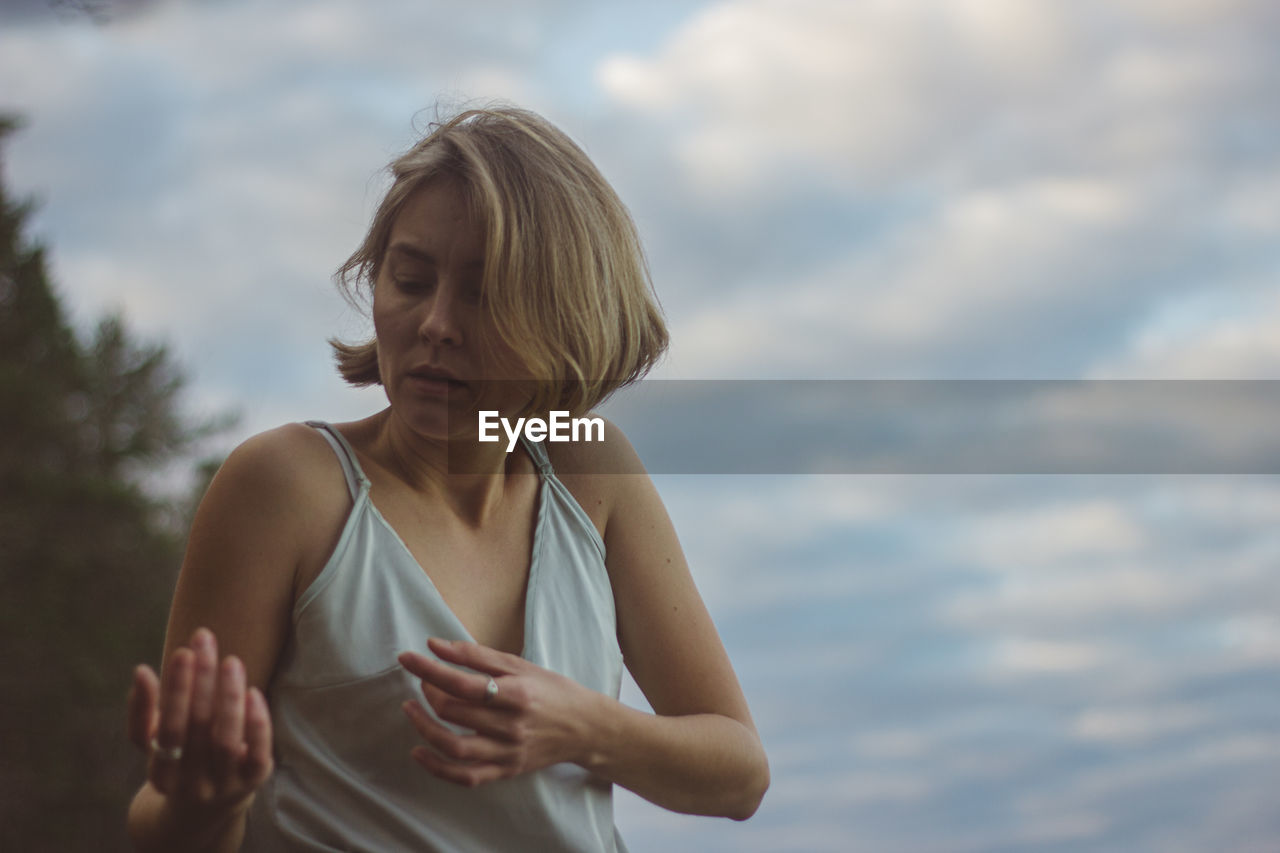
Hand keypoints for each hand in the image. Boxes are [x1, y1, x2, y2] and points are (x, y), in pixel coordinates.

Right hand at [126, 627, 273, 817]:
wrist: (206, 806)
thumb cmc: (178, 758)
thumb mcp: (154, 742)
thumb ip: (142, 710)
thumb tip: (140, 671)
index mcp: (162, 774)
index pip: (167, 730)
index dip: (175, 690)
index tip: (183, 652)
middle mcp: (191, 785)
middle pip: (197, 729)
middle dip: (202, 681)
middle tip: (206, 642)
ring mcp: (224, 786)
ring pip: (227, 740)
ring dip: (230, 697)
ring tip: (231, 661)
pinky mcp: (253, 782)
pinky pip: (258, 754)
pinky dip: (257, 724)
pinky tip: (254, 692)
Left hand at [397, 638, 599, 786]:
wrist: (585, 728)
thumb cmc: (552, 691)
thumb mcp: (519, 665)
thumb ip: (476, 655)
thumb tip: (435, 645)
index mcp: (516, 694)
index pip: (461, 683)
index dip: (429, 669)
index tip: (407, 657)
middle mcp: (511, 726)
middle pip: (454, 712)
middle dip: (429, 693)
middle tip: (425, 680)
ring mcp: (507, 752)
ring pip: (454, 747)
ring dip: (425, 728)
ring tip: (412, 710)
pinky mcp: (505, 771)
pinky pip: (464, 776)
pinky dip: (437, 767)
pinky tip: (419, 751)